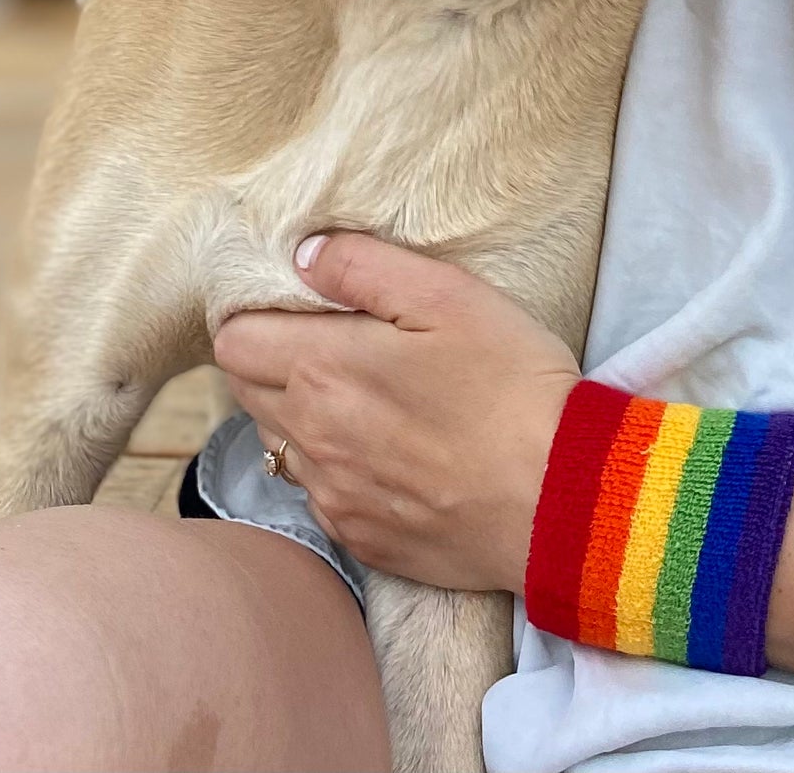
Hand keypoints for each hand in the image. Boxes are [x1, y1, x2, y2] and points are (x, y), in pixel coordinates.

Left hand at [213, 234, 578, 590]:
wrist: (561, 501)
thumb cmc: (510, 385)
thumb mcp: (448, 295)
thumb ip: (362, 265)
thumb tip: (302, 255)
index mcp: (322, 370)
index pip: (232, 342)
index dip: (253, 316)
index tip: (292, 306)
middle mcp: (311, 439)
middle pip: (245, 392)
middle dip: (269, 362)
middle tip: (328, 342)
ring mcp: (333, 496)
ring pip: (279, 444)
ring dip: (299, 415)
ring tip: (362, 397)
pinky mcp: (360, 538)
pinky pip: (318, 494)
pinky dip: (334, 468)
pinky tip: (386, 452)